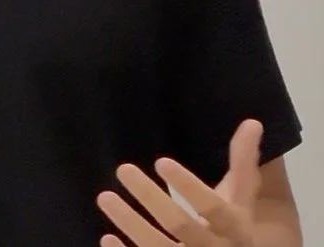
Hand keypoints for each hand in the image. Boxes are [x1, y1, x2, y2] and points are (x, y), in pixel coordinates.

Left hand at [96, 119, 262, 246]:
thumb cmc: (234, 234)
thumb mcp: (242, 203)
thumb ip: (243, 165)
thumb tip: (253, 122)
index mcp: (237, 230)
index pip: (214, 208)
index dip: (188, 186)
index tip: (161, 161)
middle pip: (181, 225)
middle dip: (150, 197)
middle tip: (123, 169)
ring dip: (129, 223)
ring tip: (104, 197)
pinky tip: (107, 237)